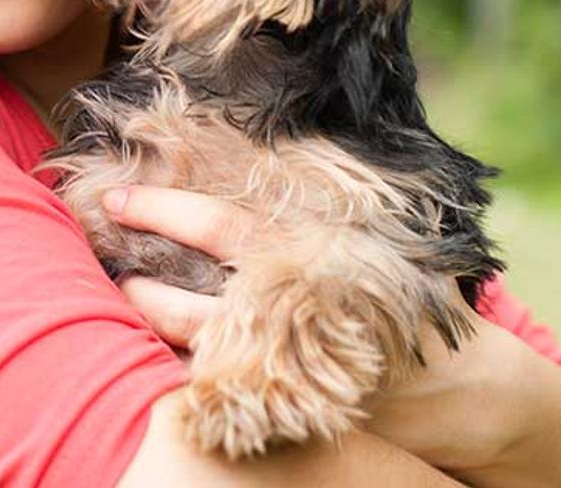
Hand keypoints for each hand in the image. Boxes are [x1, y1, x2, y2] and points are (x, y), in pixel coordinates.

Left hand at [100, 183, 535, 473]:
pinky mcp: (286, 412)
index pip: (220, 230)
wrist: (458, 386)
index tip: (115, 199)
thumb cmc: (412, 296)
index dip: (163, 211)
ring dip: (152, 327)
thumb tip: (264, 149)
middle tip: (103, 262)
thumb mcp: (376, 236)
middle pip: (189, 306)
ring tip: (124, 300)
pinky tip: (158, 349)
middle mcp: (290, 316)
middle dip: (138, 287)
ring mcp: (284, 372)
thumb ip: (323, 202)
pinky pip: (220, 389)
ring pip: (195, 353)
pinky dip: (186, 369)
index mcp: (308, 259)